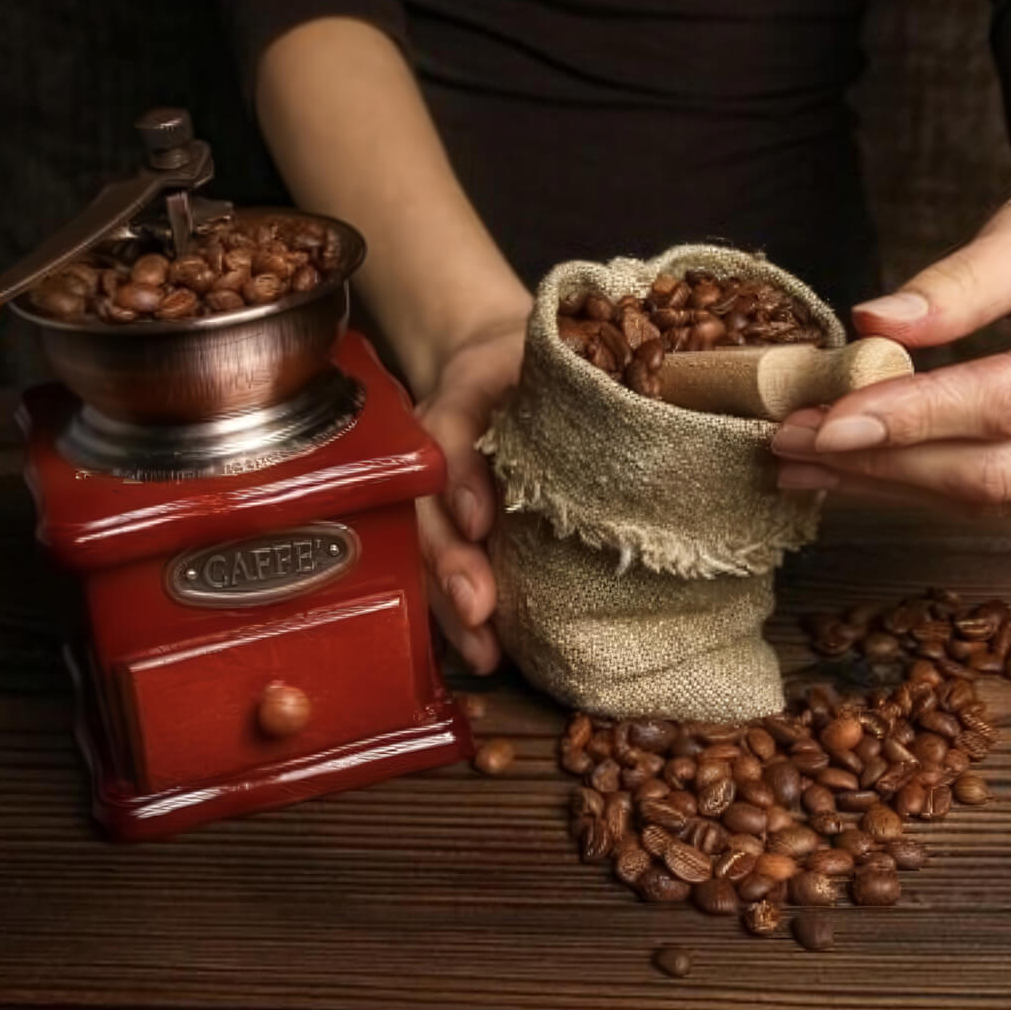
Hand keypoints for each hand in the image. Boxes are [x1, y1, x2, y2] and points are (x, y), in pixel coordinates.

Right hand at [414, 319, 524, 672]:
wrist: (493, 364)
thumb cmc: (524, 365)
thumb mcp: (534, 356)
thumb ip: (551, 371)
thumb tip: (585, 422)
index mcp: (454, 405)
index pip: (449, 437)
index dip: (461, 479)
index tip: (480, 520)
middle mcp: (427, 457)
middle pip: (426, 512)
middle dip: (449, 564)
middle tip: (478, 608)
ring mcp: (427, 497)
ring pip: (425, 554)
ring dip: (450, 607)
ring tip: (482, 651)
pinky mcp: (443, 531)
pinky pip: (438, 577)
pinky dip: (457, 619)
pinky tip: (484, 653)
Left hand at [770, 146, 1010, 513]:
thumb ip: (960, 282)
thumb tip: (873, 324)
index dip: (917, 417)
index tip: (827, 418)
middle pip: (1003, 471)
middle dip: (887, 462)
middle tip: (791, 442)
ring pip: (996, 499)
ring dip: (891, 483)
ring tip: (804, 459)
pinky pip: (1003, 499)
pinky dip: (922, 483)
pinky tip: (856, 467)